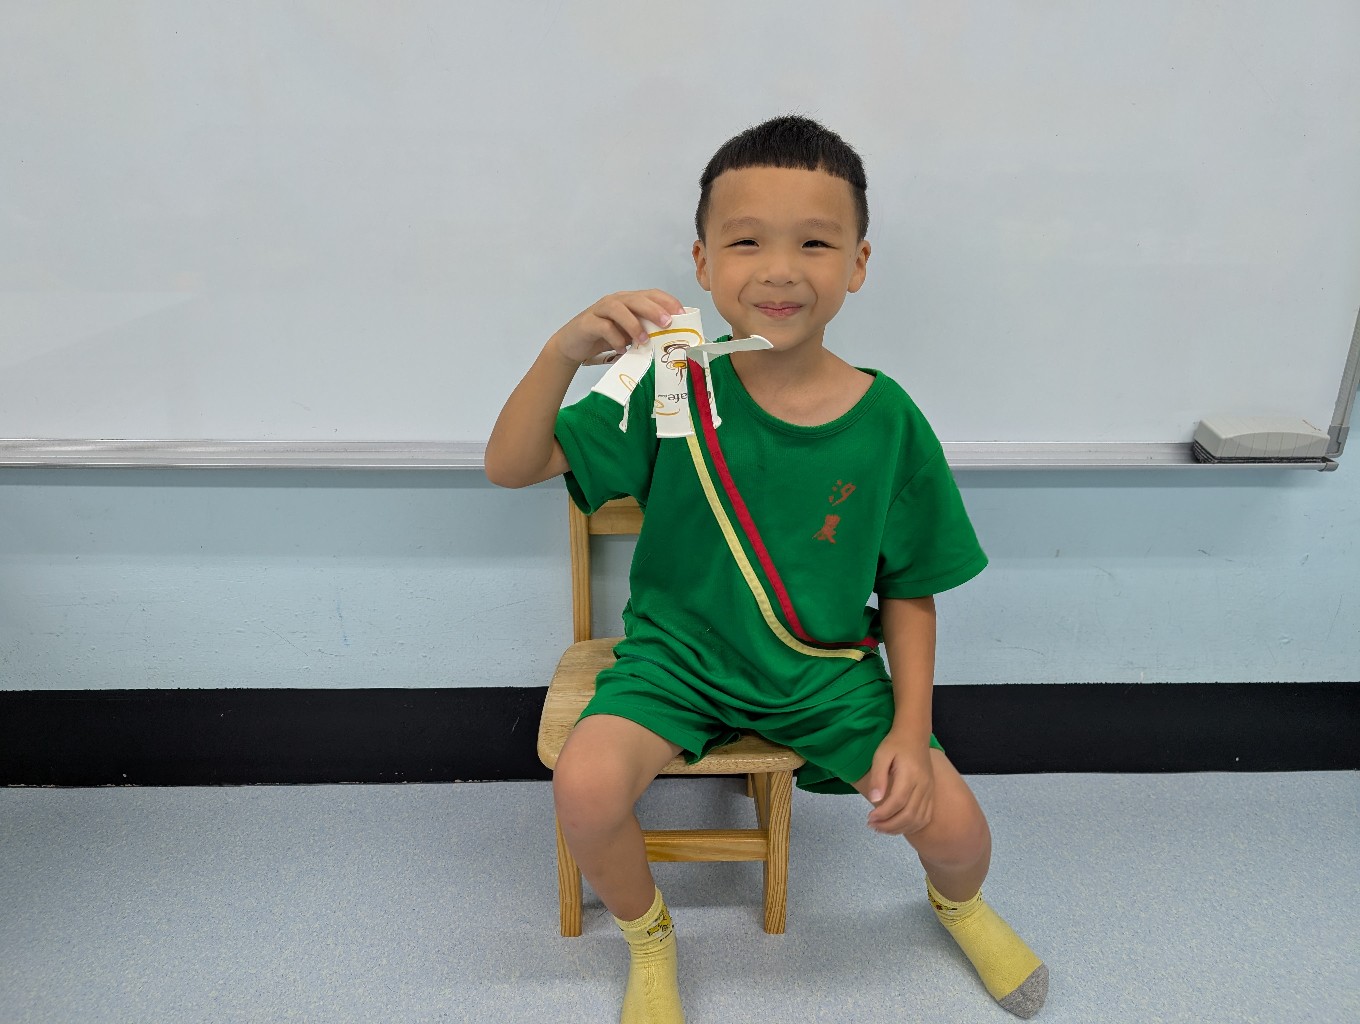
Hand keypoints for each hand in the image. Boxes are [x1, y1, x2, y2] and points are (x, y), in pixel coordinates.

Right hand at [549, 290, 684, 364]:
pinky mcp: (587, 323)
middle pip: (636, 299)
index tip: (682, 314)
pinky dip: (614, 337)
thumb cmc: (604, 339)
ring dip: (633, 324)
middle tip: (667, 323)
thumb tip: (671, 339)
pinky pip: (603, 326)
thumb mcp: (628, 335)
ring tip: (643, 341)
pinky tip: (622, 349)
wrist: (572, 346)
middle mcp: (615, 301)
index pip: (651, 294)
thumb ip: (645, 332)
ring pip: (618, 308)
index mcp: (628, 301)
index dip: (667, 301)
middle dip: (654, 309)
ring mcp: (600, 310)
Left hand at [863, 730, 934, 835]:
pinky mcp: (931, 794)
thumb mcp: (881, 756)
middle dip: (889, 825)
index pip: (897, 802)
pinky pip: (925, 817)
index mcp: (910, 774)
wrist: (915, 735)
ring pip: (918, 819)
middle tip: (873, 826)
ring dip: (899, 828)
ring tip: (882, 828)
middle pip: (909, 814)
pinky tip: (897, 825)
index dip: (883, 814)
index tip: (869, 818)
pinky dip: (911, 826)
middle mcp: (923, 785)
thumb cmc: (895, 744)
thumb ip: (878, 778)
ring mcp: (929, 791)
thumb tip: (874, 800)